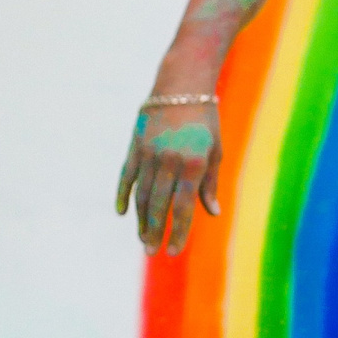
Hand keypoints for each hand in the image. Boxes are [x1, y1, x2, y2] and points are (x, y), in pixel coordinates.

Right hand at [117, 97, 221, 252]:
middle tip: (152, 251)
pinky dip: (123, 195)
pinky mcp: (135, 146)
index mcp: (192, 163)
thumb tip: (211, 213)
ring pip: (141, 194)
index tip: (173, 252)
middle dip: (155, 231)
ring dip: (141, 219)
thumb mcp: (214, 151)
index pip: (183, 207)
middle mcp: (169, 160)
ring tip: (142, 238)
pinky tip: (122, 213)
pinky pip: (126, 176)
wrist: (181, 85)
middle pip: (159, 205)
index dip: (178, 232)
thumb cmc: (205, 120)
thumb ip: (209, 183)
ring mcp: (149, 153)